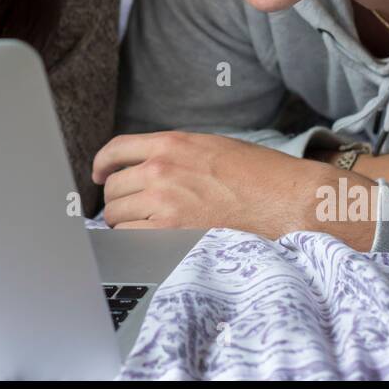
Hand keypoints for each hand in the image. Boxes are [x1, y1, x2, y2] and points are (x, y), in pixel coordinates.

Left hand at [91, 130, 378, 245]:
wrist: (289, 201)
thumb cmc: (260, 177)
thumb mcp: (213, 149)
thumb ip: (176, 155)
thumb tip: (147, 169)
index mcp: (172, 145)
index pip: (117, 150)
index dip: (102, 164)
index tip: (99, 174)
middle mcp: (161, 170)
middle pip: (113, 187)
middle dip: (118, 199)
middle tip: (131, 210)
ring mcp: (164, 204)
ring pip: (117, 215)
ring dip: (124, 223)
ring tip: (144, 228)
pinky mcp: (171, 235)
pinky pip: (130, 240)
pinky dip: (133, 243)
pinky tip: (148, 243)